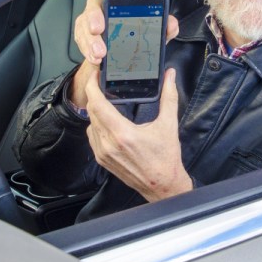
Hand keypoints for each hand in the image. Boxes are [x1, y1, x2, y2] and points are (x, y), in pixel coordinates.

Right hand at [70, 0, 178, 107]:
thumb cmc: (135, 38)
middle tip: (98, 29)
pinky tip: (94, 58)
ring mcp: (91, 18)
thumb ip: (162, 29)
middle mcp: (105, 4)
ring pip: (85, 23)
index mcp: (124, 0)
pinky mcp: (83, 32)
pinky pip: (81, 39)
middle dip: (95, 15)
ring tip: (99, 53)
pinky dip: (87, 50)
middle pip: (96, 2)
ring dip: (90, 39)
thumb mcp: (151, 35)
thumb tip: (171, 24)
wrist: (119, 55)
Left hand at [85, 68, 191, 201]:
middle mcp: (108, 144)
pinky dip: (96, 125)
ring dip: (95, 111)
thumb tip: (170, 75)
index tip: (95, 76)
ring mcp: (103, 153)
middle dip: (94, 95)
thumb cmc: (166, 158)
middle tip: (102, 84)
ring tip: (106, 102)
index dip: (93, 87)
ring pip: (90, 124)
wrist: (163, 186)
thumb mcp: (169, 124)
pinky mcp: (102, 160)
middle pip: (91, 112)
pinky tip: (108, 122)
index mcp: (122, 133)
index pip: (97, 104)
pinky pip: (92, 136)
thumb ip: (169, 96)